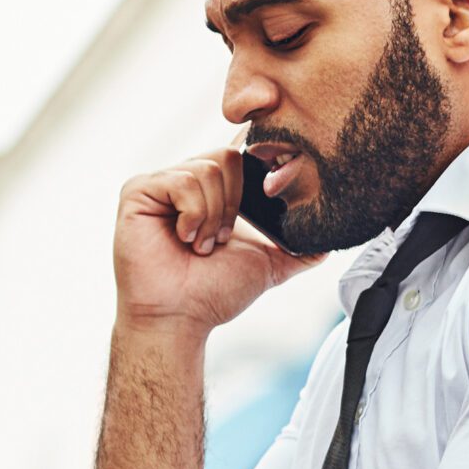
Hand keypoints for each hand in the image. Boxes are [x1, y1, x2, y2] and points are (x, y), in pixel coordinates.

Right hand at [113, 151, 322, 336]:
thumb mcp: (270, 264)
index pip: (243, 151)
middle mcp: (189, 180)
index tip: (274, 178)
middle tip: (222, 240)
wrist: (180, 317)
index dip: (261, 158)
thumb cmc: (215, 292)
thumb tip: (329, 243)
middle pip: (230, 156)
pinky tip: (184, 238)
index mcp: (217, 190)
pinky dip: (194, 214)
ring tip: (202, 245)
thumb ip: (299, 249)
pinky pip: (184, 180)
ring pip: (209, 168)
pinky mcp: (139, 189)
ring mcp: (162, 182)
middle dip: (237, 204)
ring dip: (214, 215)